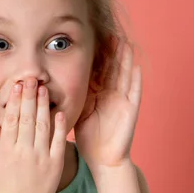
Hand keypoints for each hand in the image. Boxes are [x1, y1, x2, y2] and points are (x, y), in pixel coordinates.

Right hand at [0, 78, 67, 192]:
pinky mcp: (55, 165)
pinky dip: (59, 127)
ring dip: (43, 106)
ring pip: (42, 126)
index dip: (14, 101)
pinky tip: (59, 113)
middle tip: (31, 79)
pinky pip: (58, 142)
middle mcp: (23, 152)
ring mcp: (40, 158)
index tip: (17, 86)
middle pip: (26, 118)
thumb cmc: (4, 188)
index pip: (11, 120)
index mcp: (7, 150)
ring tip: (43, 89)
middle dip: (28, 97)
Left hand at [74, 42, 141, 174]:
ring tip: (125, 44)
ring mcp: (123, 102)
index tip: (95, 39)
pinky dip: (136, 80)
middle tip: (111, 34)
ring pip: (125, 76)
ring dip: (126, 60)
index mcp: (99, 95)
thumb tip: (56, 82)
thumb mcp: (79, 112)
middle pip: (114, 69)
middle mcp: (112, 95)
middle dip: (113, 52)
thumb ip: (75, 96)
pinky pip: (134, 93)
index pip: (100, 71)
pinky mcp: (130, 111)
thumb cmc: (90, 138)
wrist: (102, 159)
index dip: (99, 56)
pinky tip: (137, 67)